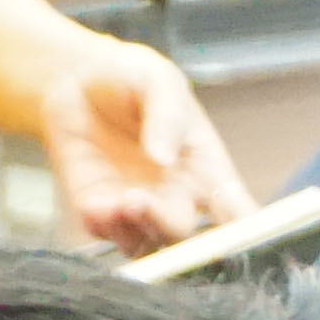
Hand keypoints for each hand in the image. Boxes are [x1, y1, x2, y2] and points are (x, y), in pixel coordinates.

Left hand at [43, 35, 254, 248]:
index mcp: (206, 170)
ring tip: (121, 202)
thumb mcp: (158, 79)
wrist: (75, 75)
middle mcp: (175, 196)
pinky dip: (103, 226)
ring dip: (135, 231)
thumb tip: (164, 156)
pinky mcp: (98, 206)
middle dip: (168, 225)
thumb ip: (166, 115)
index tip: (233, 233)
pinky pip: (105, 232)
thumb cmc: (129, 76)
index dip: (244, 233)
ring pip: (147, 243)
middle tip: (144, 201)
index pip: (236, 214)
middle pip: (187, 236)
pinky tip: (97, 206)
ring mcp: (137, 205)